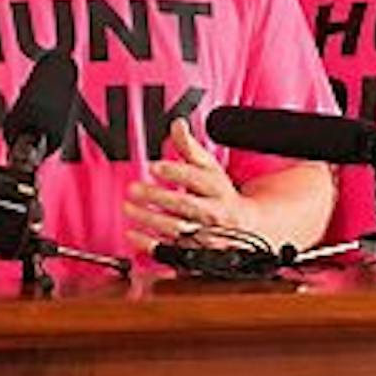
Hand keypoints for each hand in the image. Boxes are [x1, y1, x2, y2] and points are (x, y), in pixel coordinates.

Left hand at [122, 119, 253, 250]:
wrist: (247, 226)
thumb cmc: (221, 194)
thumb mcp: (210, 168)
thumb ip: (190, 148)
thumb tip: (177, 124)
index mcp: (217, 187)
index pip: (197, 178)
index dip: (175, 172)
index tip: (154, 166)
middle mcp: (212, 211)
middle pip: (185, 204)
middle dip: (158, 196)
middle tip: (133, 189)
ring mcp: (204, 233)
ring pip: (177, 228)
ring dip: (150, 219)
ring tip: (128, 208)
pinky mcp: (195, 251)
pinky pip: (171, 250)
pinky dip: (150, 245)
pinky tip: (133, 234)